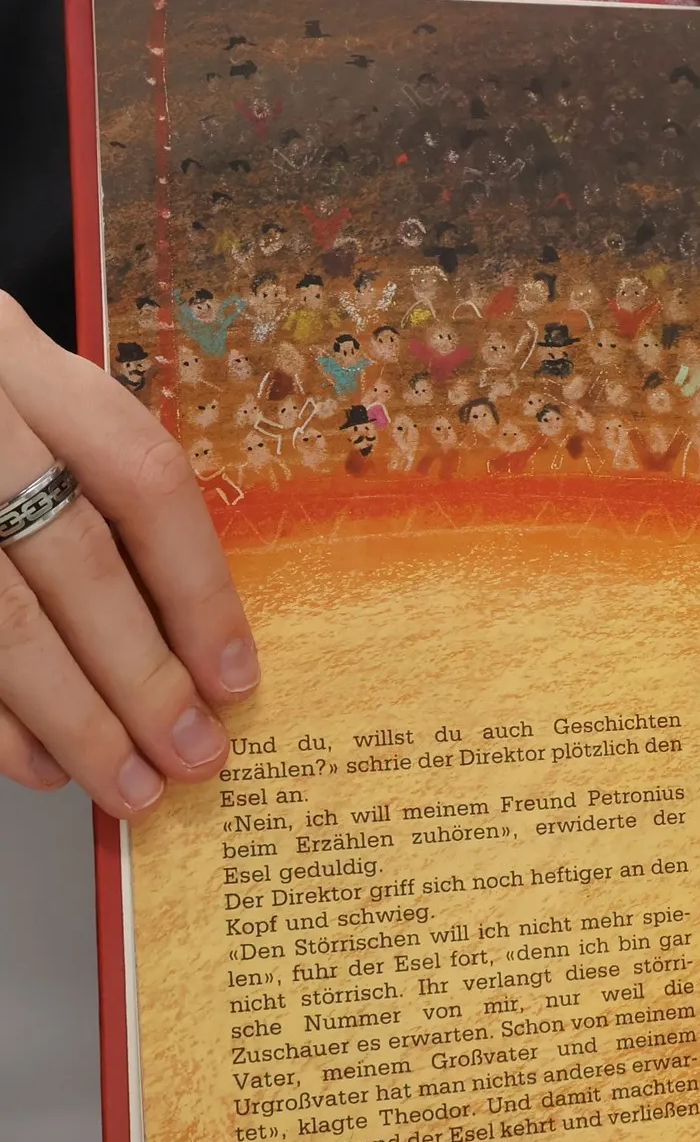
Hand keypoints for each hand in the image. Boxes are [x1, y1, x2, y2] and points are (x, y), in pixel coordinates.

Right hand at [0, 298, 255, 815]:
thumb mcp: (19, 402)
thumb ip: (87, 486)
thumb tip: (188, 633)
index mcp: (14, 359)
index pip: (141, 480)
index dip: (198, 590)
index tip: (233, 674)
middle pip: (72, 561)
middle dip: (142, 677)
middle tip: (192, 752)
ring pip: (0, 621)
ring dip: (71, 719)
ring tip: (126, 782)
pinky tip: (35, 763)